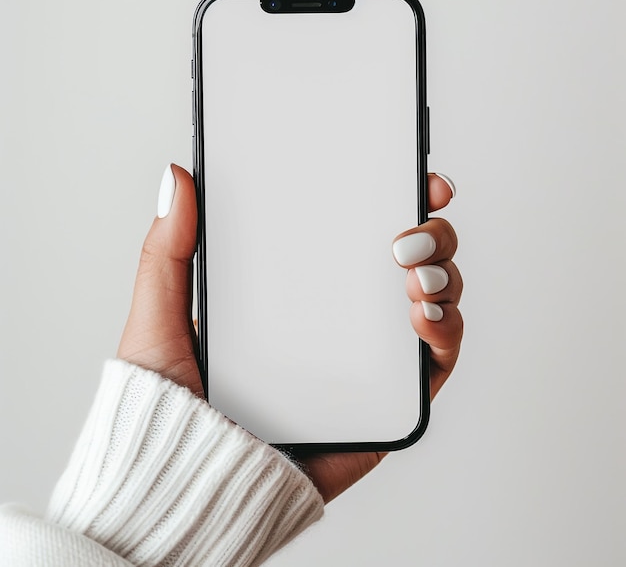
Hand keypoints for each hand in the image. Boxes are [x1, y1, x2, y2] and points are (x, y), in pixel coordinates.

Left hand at [118, 165, 462, 502]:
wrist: (190, 479)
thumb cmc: (173, 403)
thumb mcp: (162, 312)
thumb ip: (170, 246)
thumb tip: (177, 176)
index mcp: (302, 286)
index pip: (359, 232)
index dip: (395, 199)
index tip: (411, 177)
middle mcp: (343, 315)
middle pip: (411, 260)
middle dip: (432, 233)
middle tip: (411, 229)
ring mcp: (369, 355)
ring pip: (435, 301)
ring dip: (445, 277)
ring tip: (416, 276)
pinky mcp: (385, 398)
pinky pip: (435, 361)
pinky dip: (446, 332)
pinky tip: (424, 317)